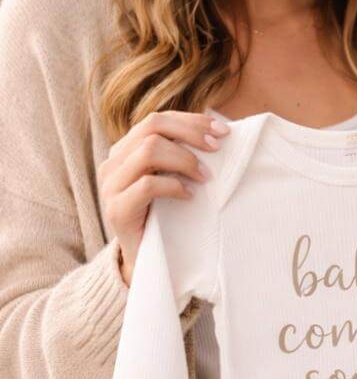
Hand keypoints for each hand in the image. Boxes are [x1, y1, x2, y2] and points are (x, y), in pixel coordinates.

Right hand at [99, 110, 230, 285]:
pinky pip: (148, 185)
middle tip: (217, 148)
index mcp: (125, 149)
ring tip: (205, 177)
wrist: (144, 258)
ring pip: (149, 151)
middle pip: (152, 127)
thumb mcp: (171, 178)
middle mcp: (113, 162)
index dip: (192, 121)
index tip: (223, 130)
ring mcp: (111, 185)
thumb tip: (219, 132)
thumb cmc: (164, 215)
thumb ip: (180, 154)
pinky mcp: (116, 209)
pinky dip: (174, 186)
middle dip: (191, 133)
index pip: (157, 119)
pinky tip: (189, 196)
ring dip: (184, 160)